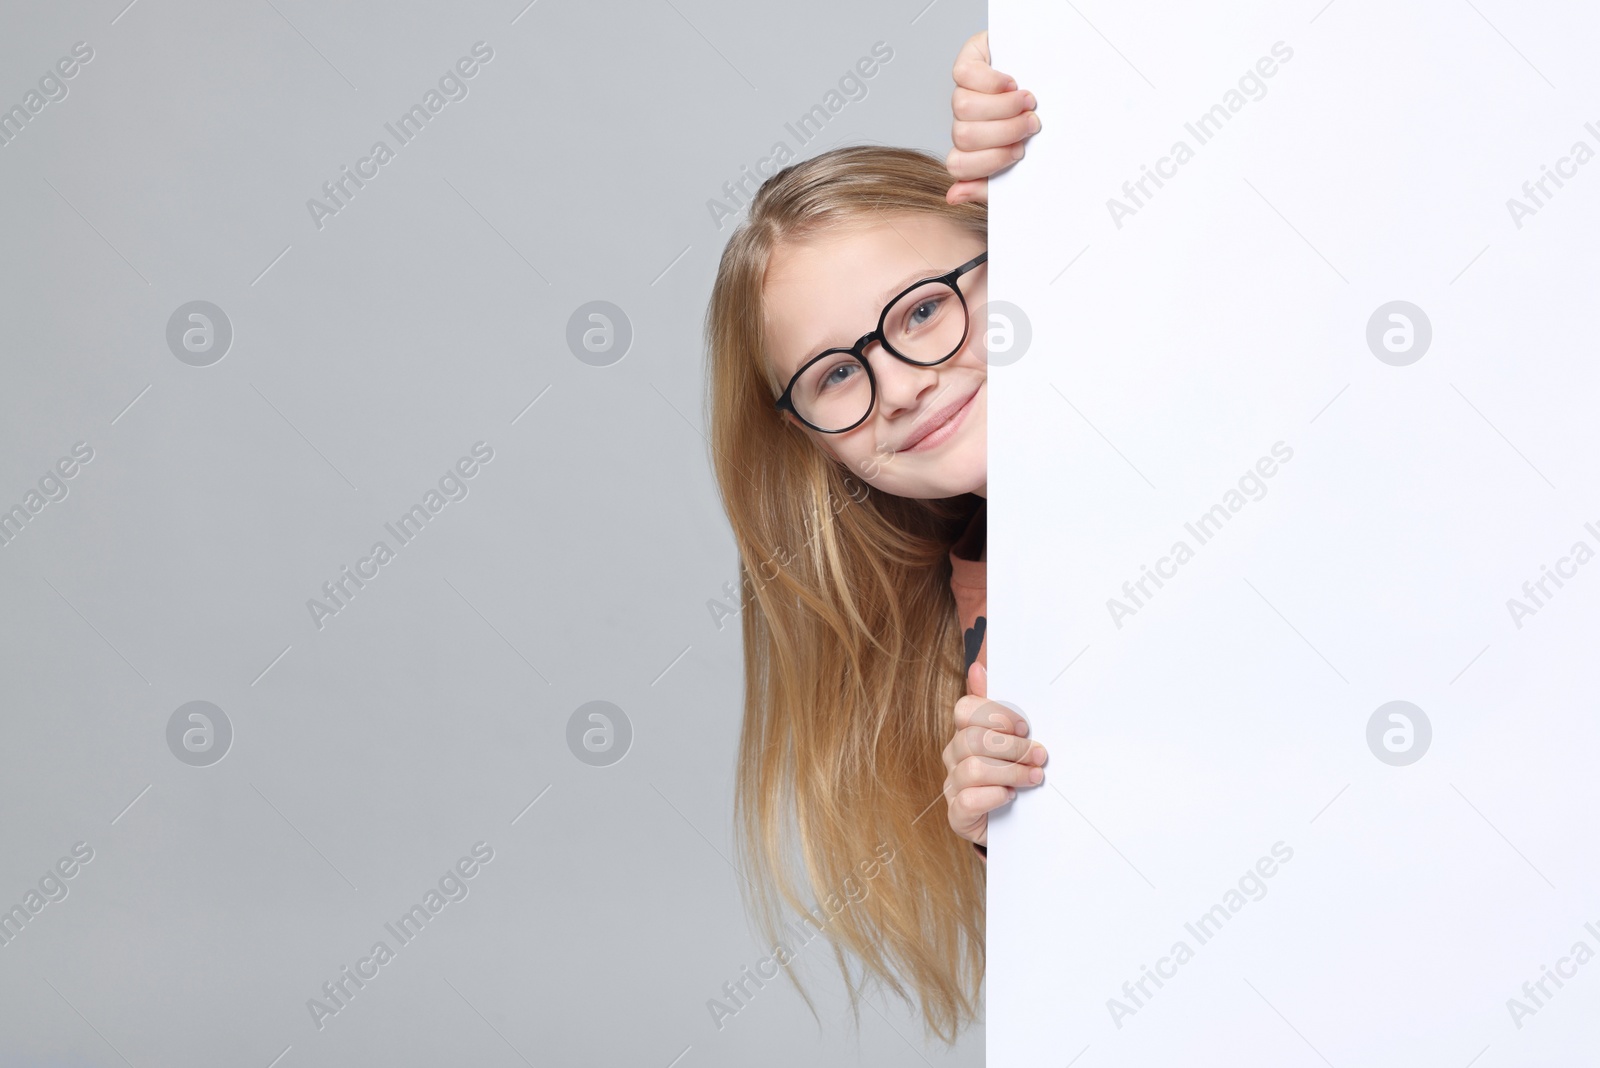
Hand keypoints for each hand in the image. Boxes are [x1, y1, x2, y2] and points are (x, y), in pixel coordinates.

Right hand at [941, 660, 1047, 848]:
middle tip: (1039, 755)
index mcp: (964, 732)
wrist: (1009, 821)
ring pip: (972, 769)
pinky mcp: (957, 814)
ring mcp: (952, 786)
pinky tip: (1010, 797)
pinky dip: (994, 797)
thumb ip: (996, 706)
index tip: (1024, 727)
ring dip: (1011, 773)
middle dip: (1012, 748)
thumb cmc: (1009, 773)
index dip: (996, 715)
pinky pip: (969, 800)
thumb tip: (978, 667)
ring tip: (1034, 777)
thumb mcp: (1009, 739)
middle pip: (972, 739)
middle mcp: (953, 756)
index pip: (965, 710)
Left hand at [946, 29, 1041, 204]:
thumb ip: (993, 184)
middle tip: (1031, 123)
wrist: (1060, 73)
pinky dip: (990, 80)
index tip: (1019, 152)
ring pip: (963, 107)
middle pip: (963, 136)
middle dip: (1003, 132)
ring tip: (1027, 101)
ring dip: (1002, 106)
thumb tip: (954, 196)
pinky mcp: (970, 59)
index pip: (958, 165)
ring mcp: (964, 90)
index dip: (988, 161)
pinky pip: (964, 74)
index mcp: (972, 149)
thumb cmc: (1042, 123)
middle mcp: (964, 121)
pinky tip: (1010, 84)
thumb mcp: (1027, 159)